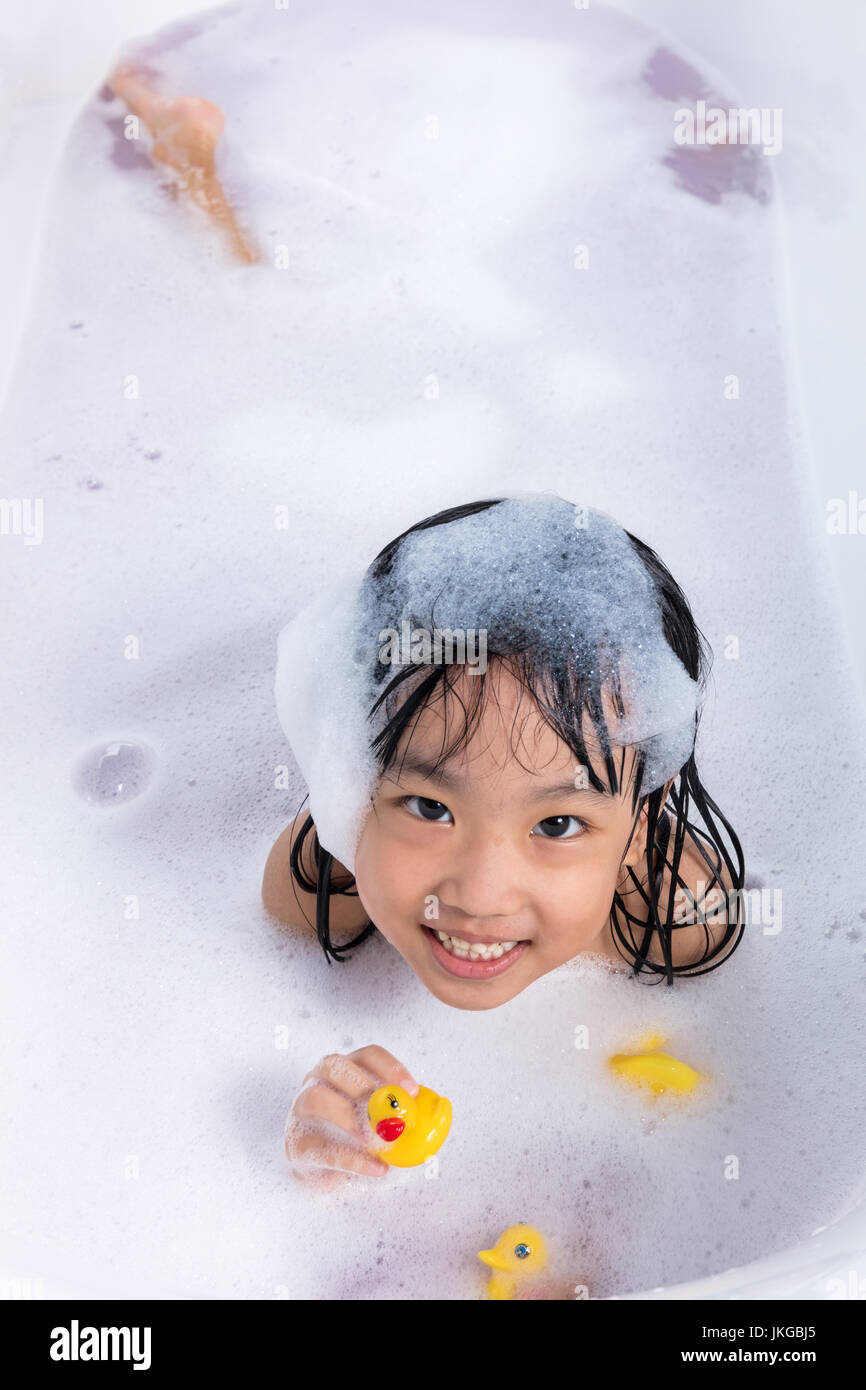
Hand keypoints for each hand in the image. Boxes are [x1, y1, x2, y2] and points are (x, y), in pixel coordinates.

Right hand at [284, 1045, 419, 1189]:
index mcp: (345, 1071)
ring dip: (350, 1117)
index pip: (367, 1055)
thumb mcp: (384, 1123)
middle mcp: (317, 1081)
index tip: (411, 1090)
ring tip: (376, 1140)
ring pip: (317, 1097)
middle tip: (389, 1112)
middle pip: (334, 1066)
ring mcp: (301, 1110)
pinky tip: (375, 1167)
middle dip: (364, 1085)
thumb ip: (404, 1114)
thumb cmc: (358, 1140)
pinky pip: (318, 1146)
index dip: (390, 1068)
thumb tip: (439, 1110)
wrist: (326, 1175)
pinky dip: (349, 1158)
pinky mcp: (295, 1144)